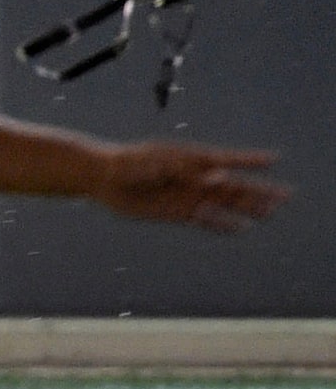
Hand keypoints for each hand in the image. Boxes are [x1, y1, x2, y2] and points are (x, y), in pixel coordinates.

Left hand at [92, 141, 288, 231]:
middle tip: (286, 195)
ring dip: (247, 208)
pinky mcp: (177, 211)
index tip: (274, 159)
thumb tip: (211, 179)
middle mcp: (193, 178)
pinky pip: (206, 220)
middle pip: (233, 186)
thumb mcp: (150, 163)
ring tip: (271, 212)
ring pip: (225, 204)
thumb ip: (181, 170)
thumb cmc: (125, 163)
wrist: (102, 177)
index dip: (249, 160)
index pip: (226, 159)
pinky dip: (223, 224)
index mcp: (189, 159)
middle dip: (259, 190)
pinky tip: (241, 228)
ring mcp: (187, 195)